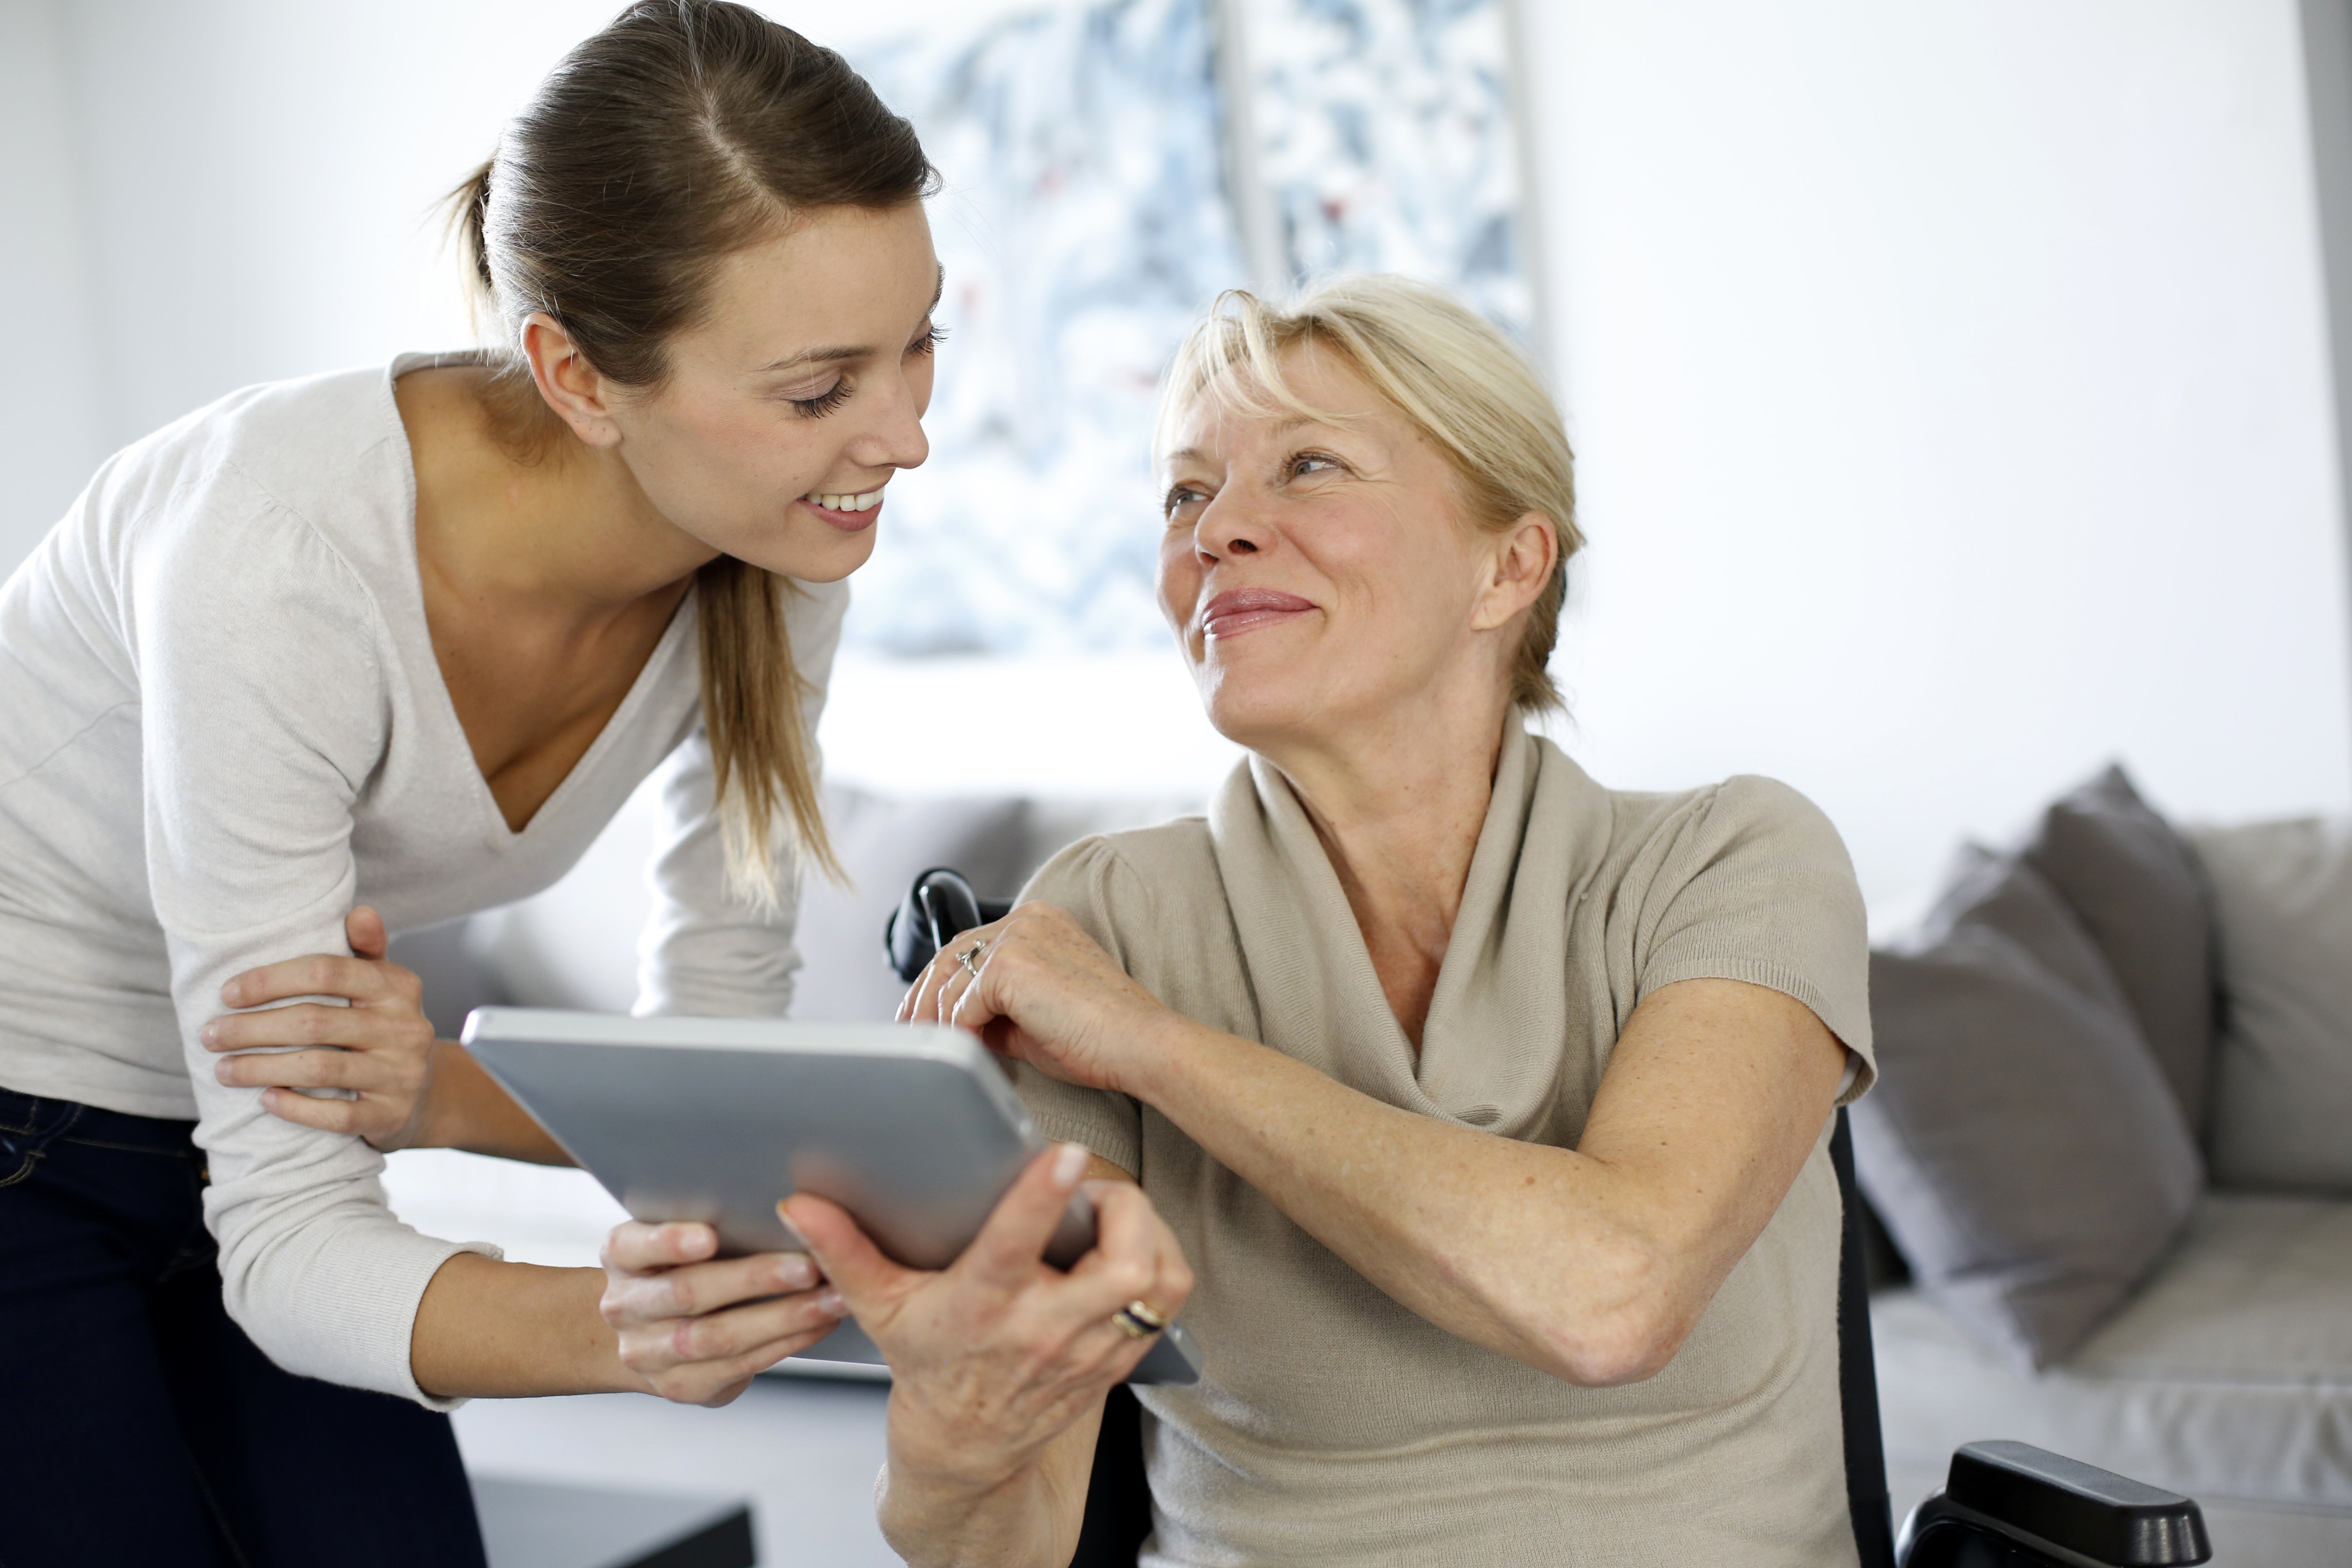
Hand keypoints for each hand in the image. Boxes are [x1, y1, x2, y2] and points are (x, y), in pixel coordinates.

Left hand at [203, 906, 440, 1148]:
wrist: (428, 1094)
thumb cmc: (385, 1029)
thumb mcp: (384, 986)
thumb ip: (367, 950)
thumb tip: (358, 912)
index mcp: (398, 987)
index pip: (328, 971)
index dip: (271, 979)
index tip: (228, 993)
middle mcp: (405, 1027)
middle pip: (314, 1021)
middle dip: (251, 1028)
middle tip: (209, 1035)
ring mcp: (401, 1073)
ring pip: (320, 1067)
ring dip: (260, 1068)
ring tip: (222, 1070)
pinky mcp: (392, 1114)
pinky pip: (337, 1114)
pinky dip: (296, 1107)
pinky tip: (266, 1099)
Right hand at [598, 1221, 850, 1405]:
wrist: (647, 1331)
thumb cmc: (678, 1266)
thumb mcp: (675, 1235)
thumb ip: (708, 1217)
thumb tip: (786, 1198)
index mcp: (622, 1256)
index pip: (634, 1245)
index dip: (669, 1241)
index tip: (710, 1235)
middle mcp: (627, 1307)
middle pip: (688, 1293)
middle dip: (755, 1278)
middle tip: (809, 1265)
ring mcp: (650, 1353)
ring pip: (719, 1336)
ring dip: (784, 1317)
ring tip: (833, 1297)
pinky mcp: (683, 1385)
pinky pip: (740, 1364)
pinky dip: (786, 1342)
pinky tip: (820, 1323)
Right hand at [783, 1143, 1193, 1493]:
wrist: (966, 1449)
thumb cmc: (928, 1363)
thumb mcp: (881, 1307)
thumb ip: (845, 1250)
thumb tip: (798, 1205)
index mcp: (983, 1305)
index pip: (1016, 1247)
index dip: (1042, 1198)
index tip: (1063, 1154)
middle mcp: (1044, 1329)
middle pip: (1119, 1268)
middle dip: (1122, 1210)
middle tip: (1094, 1186)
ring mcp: (1089, 1348)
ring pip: (1156, 1282)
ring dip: (1150, 1234)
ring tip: (1116, 1212)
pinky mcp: (1118, 1357)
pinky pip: (1167, 1302)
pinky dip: (1162, 1264)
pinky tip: (1133, 1245)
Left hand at [898, 902, 1168, 1093]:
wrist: (1141, 1045)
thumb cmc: (1102, 1038)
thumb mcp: (1035, 1018)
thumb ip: (996, 1010)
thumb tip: (958, 1026)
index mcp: (1038, 922)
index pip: (969, 946)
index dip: (938, 983)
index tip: (922, 1016)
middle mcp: (1026, 919)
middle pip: (949, 956)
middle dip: (922, 999)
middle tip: (910, 1035)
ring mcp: (1017, 937)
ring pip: (949, 979)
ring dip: (936, 1020)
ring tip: (937, 1054)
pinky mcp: (1010, 964)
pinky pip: (962, 1002)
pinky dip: (958, 1030)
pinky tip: (967, 1052)